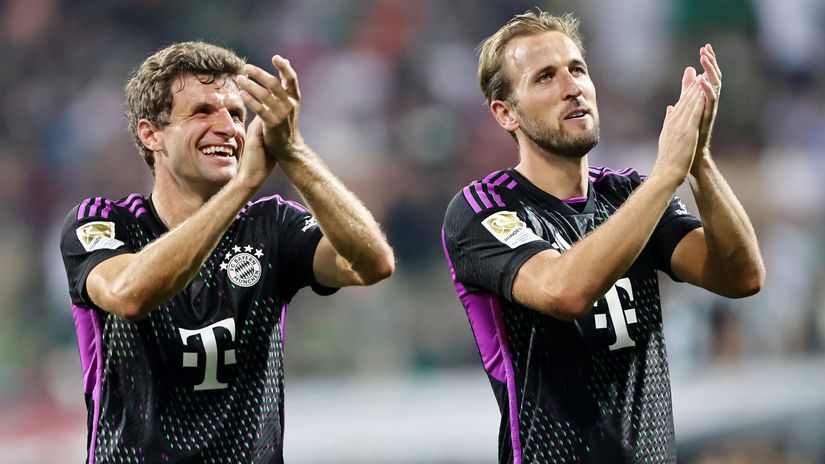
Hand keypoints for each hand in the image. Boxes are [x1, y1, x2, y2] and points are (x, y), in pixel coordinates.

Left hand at [238, 55, 301, 161]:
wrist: (288, 148)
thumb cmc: (285, 123)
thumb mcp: (288, 103)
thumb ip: (284, 84)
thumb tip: (285, 61)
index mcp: (294, 98)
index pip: (292, 78)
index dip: (284, 67)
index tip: (275, 57)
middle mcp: (289, 105)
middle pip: (274, 84)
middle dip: (259, 74)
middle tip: (246, 68)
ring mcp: (281, 114)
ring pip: (264, 94)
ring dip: (249, 85)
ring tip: (239, 79)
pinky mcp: (272, 124)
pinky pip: (258, 108)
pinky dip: (249, 99)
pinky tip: (241, 94)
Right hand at [653, 75, 706, 186]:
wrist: (667, 172)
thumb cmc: (668, 157)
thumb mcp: (667, 135)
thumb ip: (669, 120)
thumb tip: (670, 107)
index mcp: (671, 122)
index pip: (680, 101)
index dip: (688, 88)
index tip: (694, 75)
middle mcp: (674, 121)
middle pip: (685, 99)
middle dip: (693, 83)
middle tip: (699, 68)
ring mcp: (680, 126)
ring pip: (690, 104)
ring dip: (697, 89)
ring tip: (704, 76)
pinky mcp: (687, 132)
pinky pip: (694, 115)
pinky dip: (699, 103)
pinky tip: (704, 94)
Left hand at [680, 44, 720, 158]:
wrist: (689, 156)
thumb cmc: (687, 137)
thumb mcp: (683, 112)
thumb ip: (684, 97)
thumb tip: (681, 89)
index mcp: (702, 101)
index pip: (707, 77)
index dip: (707, 62)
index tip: (704, 47)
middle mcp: (708, 104)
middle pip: (713, 78)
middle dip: (710, 62)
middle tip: (706, 48)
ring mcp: (709, 111)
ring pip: (714, 87)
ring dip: (710, 72)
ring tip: (705, 58)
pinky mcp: (708, 119)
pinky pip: (711, 102)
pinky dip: (707, 90)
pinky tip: (703, 81)